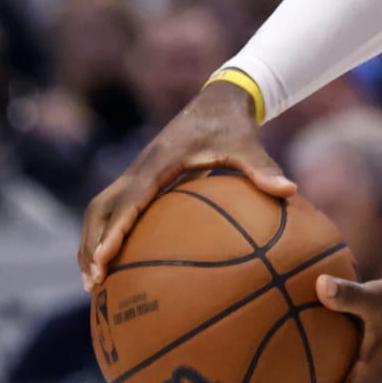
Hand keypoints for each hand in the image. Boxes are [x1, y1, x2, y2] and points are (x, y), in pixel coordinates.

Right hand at [79, 80, 292, 288]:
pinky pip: (117, 209)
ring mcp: (138, 174)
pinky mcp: (144, 180)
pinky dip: (109, 234)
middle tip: (95, 281)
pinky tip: (119, 263)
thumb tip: (289, 191)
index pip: (128, 200)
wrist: (220, 100)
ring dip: (93, 242)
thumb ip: (263, 168)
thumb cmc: (234, 125)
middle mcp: (140, 168)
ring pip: (101, 210)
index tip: (105, 259)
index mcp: (159, 161)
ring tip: (96, 282)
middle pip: (100, 209)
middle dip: (92, 244)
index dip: (114, 230)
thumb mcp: (249, 144)